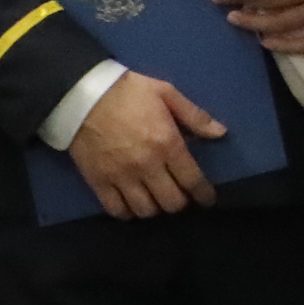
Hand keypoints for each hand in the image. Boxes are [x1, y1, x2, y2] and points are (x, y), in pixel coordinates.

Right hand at [71, 71, 222, 216]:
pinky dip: (128, 212)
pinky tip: (132, 204)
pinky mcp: (98, 182)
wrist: (83, 95)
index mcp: (167, 144)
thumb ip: (195, 116)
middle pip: (171, 202)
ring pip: (145, 210)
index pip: (192, 181)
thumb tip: (221, 133)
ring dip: (155, 208)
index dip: (204, 194)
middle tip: (180, 195)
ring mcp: (121, 177)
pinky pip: (116, 210)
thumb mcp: (167, 93)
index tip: (208, 199)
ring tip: (157, 198)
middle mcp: (147, 166)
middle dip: (181, 202)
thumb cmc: (129, 91)